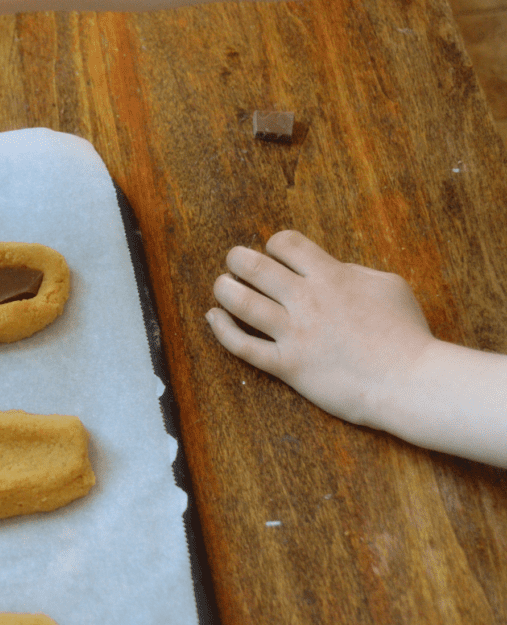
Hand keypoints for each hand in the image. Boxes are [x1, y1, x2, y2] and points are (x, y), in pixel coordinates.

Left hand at [206, 230, 436, 426]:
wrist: (411, 381)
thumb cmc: (406, 334)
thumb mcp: (388, 286)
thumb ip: (353, 273)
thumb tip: (331, 268)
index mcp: (332, 276)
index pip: (287, 244)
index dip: (274, 243)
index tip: (273, 252)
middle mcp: (307, 300)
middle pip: (255, 267)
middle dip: (238, 259)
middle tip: (235, 262)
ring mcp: (295, 334)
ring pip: (242, 303)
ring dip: (224, 289)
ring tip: (221, 285)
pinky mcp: (289, 365)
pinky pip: (244, 347)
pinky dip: (222, 330)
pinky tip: (213, 317)